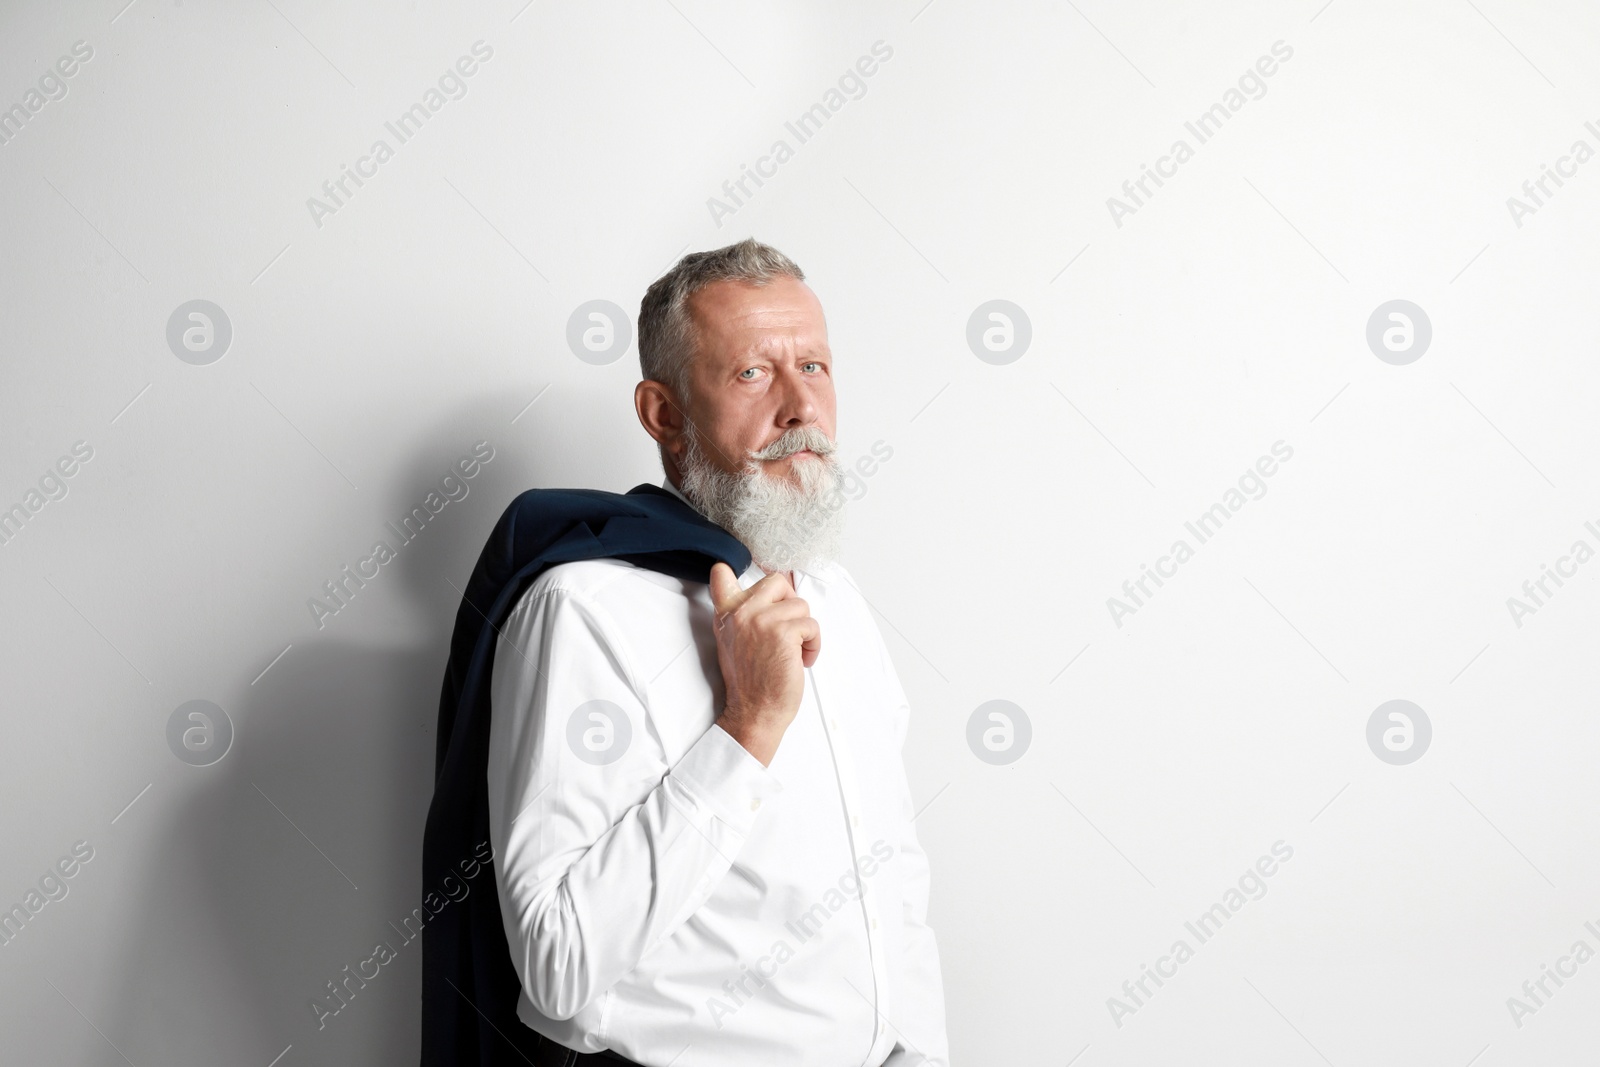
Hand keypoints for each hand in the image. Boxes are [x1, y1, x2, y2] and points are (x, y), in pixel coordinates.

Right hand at [707, 562, 820, 765]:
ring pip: (801, 605)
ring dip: (805, 631)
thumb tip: (773, 590)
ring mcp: (761, 620)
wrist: (754, 712)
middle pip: (777, 581)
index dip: (734, 570)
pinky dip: (813, 644)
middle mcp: (741, 612)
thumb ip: (743, 615)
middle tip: (786, 630)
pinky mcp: (783, 632)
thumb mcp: (733, 641)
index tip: (741, 575)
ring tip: (793, 652)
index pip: (720, 574)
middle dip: (790, 603)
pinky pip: (812, 624)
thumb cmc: (751, 681)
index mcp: (727, 614)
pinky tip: (801, 660)